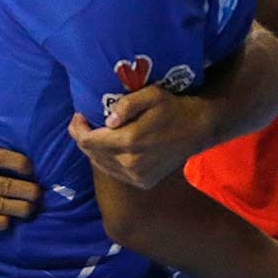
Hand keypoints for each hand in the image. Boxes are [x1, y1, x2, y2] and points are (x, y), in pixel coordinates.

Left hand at [67, 87, 214, 190]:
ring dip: (95, 149)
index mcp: (130, 142)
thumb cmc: (173, 108)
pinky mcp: (143, 182)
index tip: (79, 116)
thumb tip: (107, 121)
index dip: (78, 128)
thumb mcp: (152, 95)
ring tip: (97, 134)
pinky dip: (107, 160)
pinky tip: (111, 148)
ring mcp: (137, 176)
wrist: (199, 129)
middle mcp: (131, 164)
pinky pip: (114, 172)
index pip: (88, 141)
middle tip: (84, 123)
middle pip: (92, 154)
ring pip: (101, 165)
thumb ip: (127, 104)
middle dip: (83, 137)